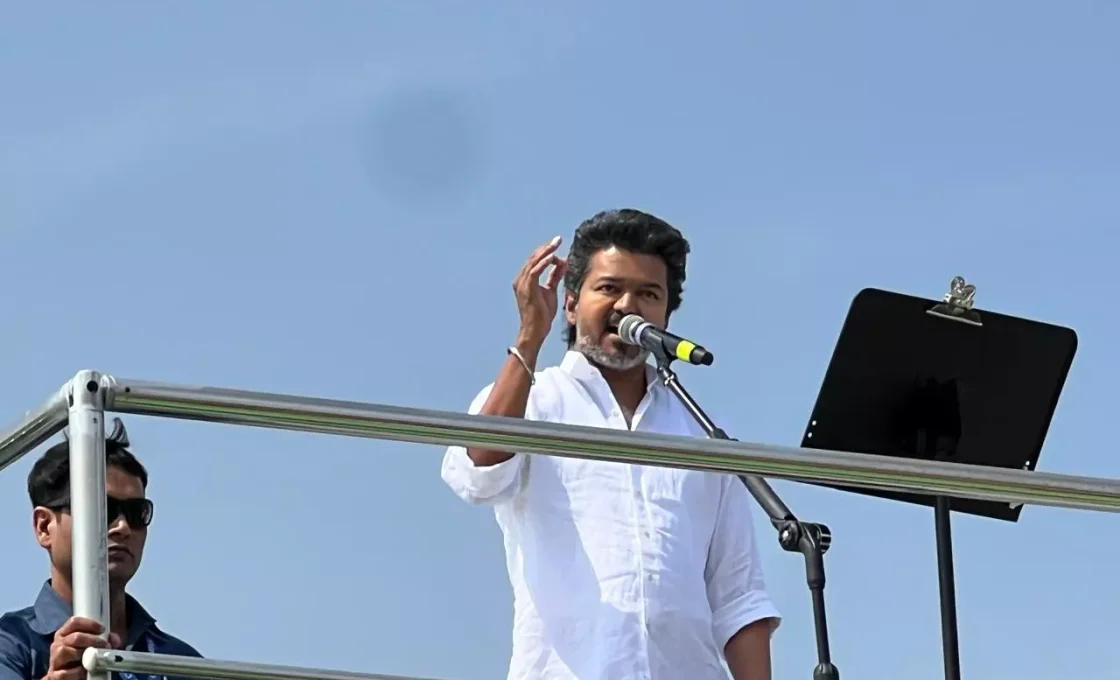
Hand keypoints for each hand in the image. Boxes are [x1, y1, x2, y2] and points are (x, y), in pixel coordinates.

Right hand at [46, 617, 119, 679]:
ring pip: (66, 652)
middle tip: (105, 645)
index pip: (74, 622)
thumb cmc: (83, 658)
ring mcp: (55, 660)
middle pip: (75, 637)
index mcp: (65, 634)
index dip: (90, 624)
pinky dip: (78, 672)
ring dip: (85, 655)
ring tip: (96, 658)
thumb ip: (104, 639)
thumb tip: (114, 639)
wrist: (72, 676)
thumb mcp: (92, 645)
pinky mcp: (55, 675)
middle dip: (93, 640)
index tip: (102, 629)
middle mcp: (57, 645)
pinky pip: (64, 672)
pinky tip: (86, 671)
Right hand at [512, 236, 567, 351]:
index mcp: (525, 280)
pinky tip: (552, 257)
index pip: (535, 261)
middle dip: (547, 248)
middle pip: (533, 258)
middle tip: (558, 239)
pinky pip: (534, 271)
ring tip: (555, 244)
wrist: (535, 330)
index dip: (547, 252)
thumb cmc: (541, 314)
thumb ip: (555, 277)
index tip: (558, 246)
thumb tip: (563, 263)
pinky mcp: (527, 289)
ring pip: (533, 262)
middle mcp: (520, 280)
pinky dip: (543, 263)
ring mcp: (522, 284)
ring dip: (545, 252)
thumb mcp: (551, 290)